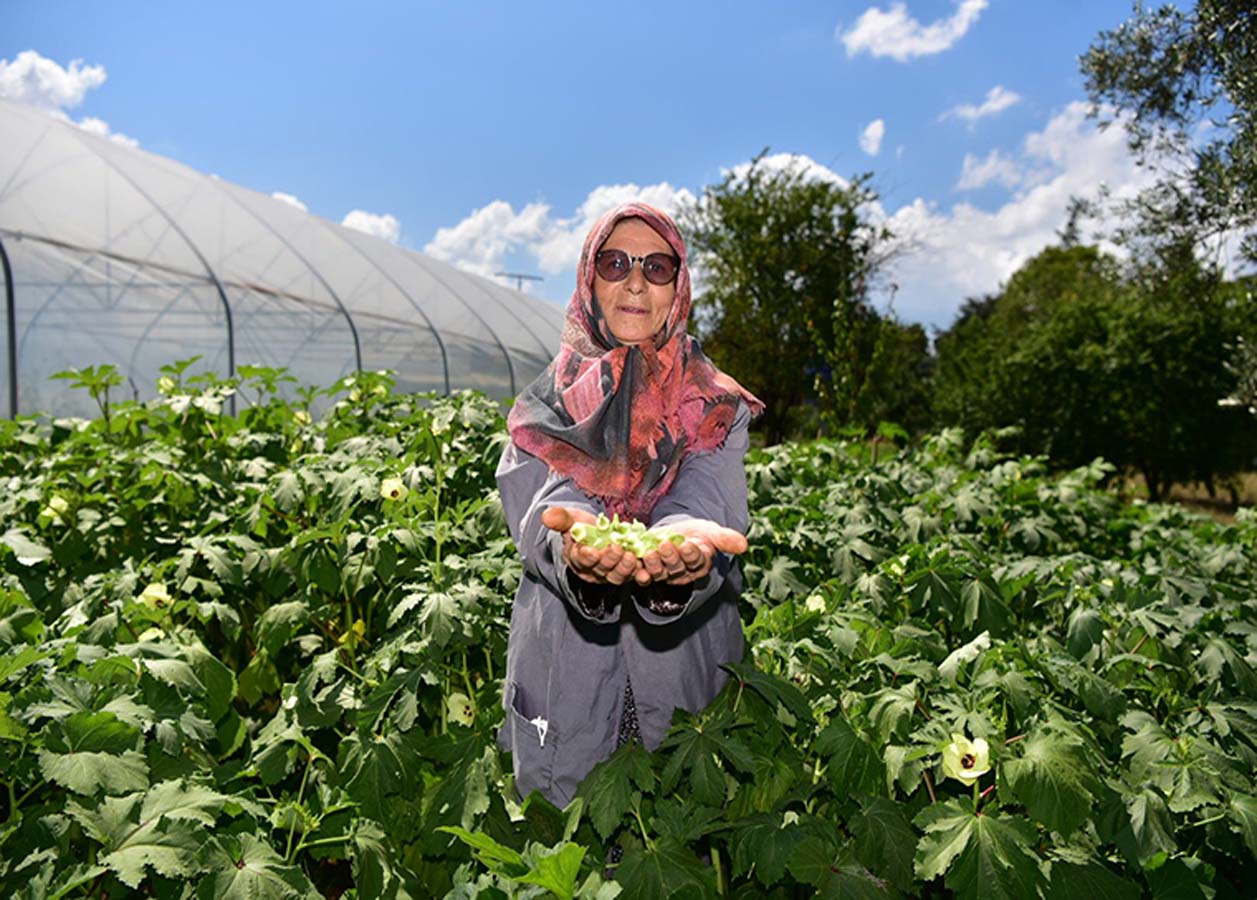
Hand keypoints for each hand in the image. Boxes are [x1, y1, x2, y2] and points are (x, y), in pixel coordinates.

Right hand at [541, 506, 639, 584]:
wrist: (599, 532)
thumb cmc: (583, 527)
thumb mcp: (572, 519)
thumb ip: (561, 519)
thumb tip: (546, 516)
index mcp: (576, 559)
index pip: (580, 560)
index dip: (586, 557)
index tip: (591, 550)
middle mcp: (593, 571)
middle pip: (600, 570)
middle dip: (608, 561)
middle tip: (616, 549)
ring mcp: (611, 574)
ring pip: (617, 576)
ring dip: (625, 568)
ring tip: (631, 556)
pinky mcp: (627, 573)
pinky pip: (634, 578)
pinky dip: (640, 576)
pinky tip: (645, 572)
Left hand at [632, 517, 748, 586]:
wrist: (676, 533)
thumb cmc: (697, 533)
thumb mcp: (711, 532)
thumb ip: (725, 539)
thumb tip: (744, 545)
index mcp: (699, 565)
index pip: (697, 561)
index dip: (693, 554)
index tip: (690, 545)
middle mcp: (682, 573)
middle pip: (677, 568)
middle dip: (672, 558)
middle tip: (666, 546)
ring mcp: (664, 573)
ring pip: (659, 572)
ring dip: (654, 564)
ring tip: (649, 552)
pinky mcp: (648, 571)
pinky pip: (643, 574)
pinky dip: (637, 571)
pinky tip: (634, 564)